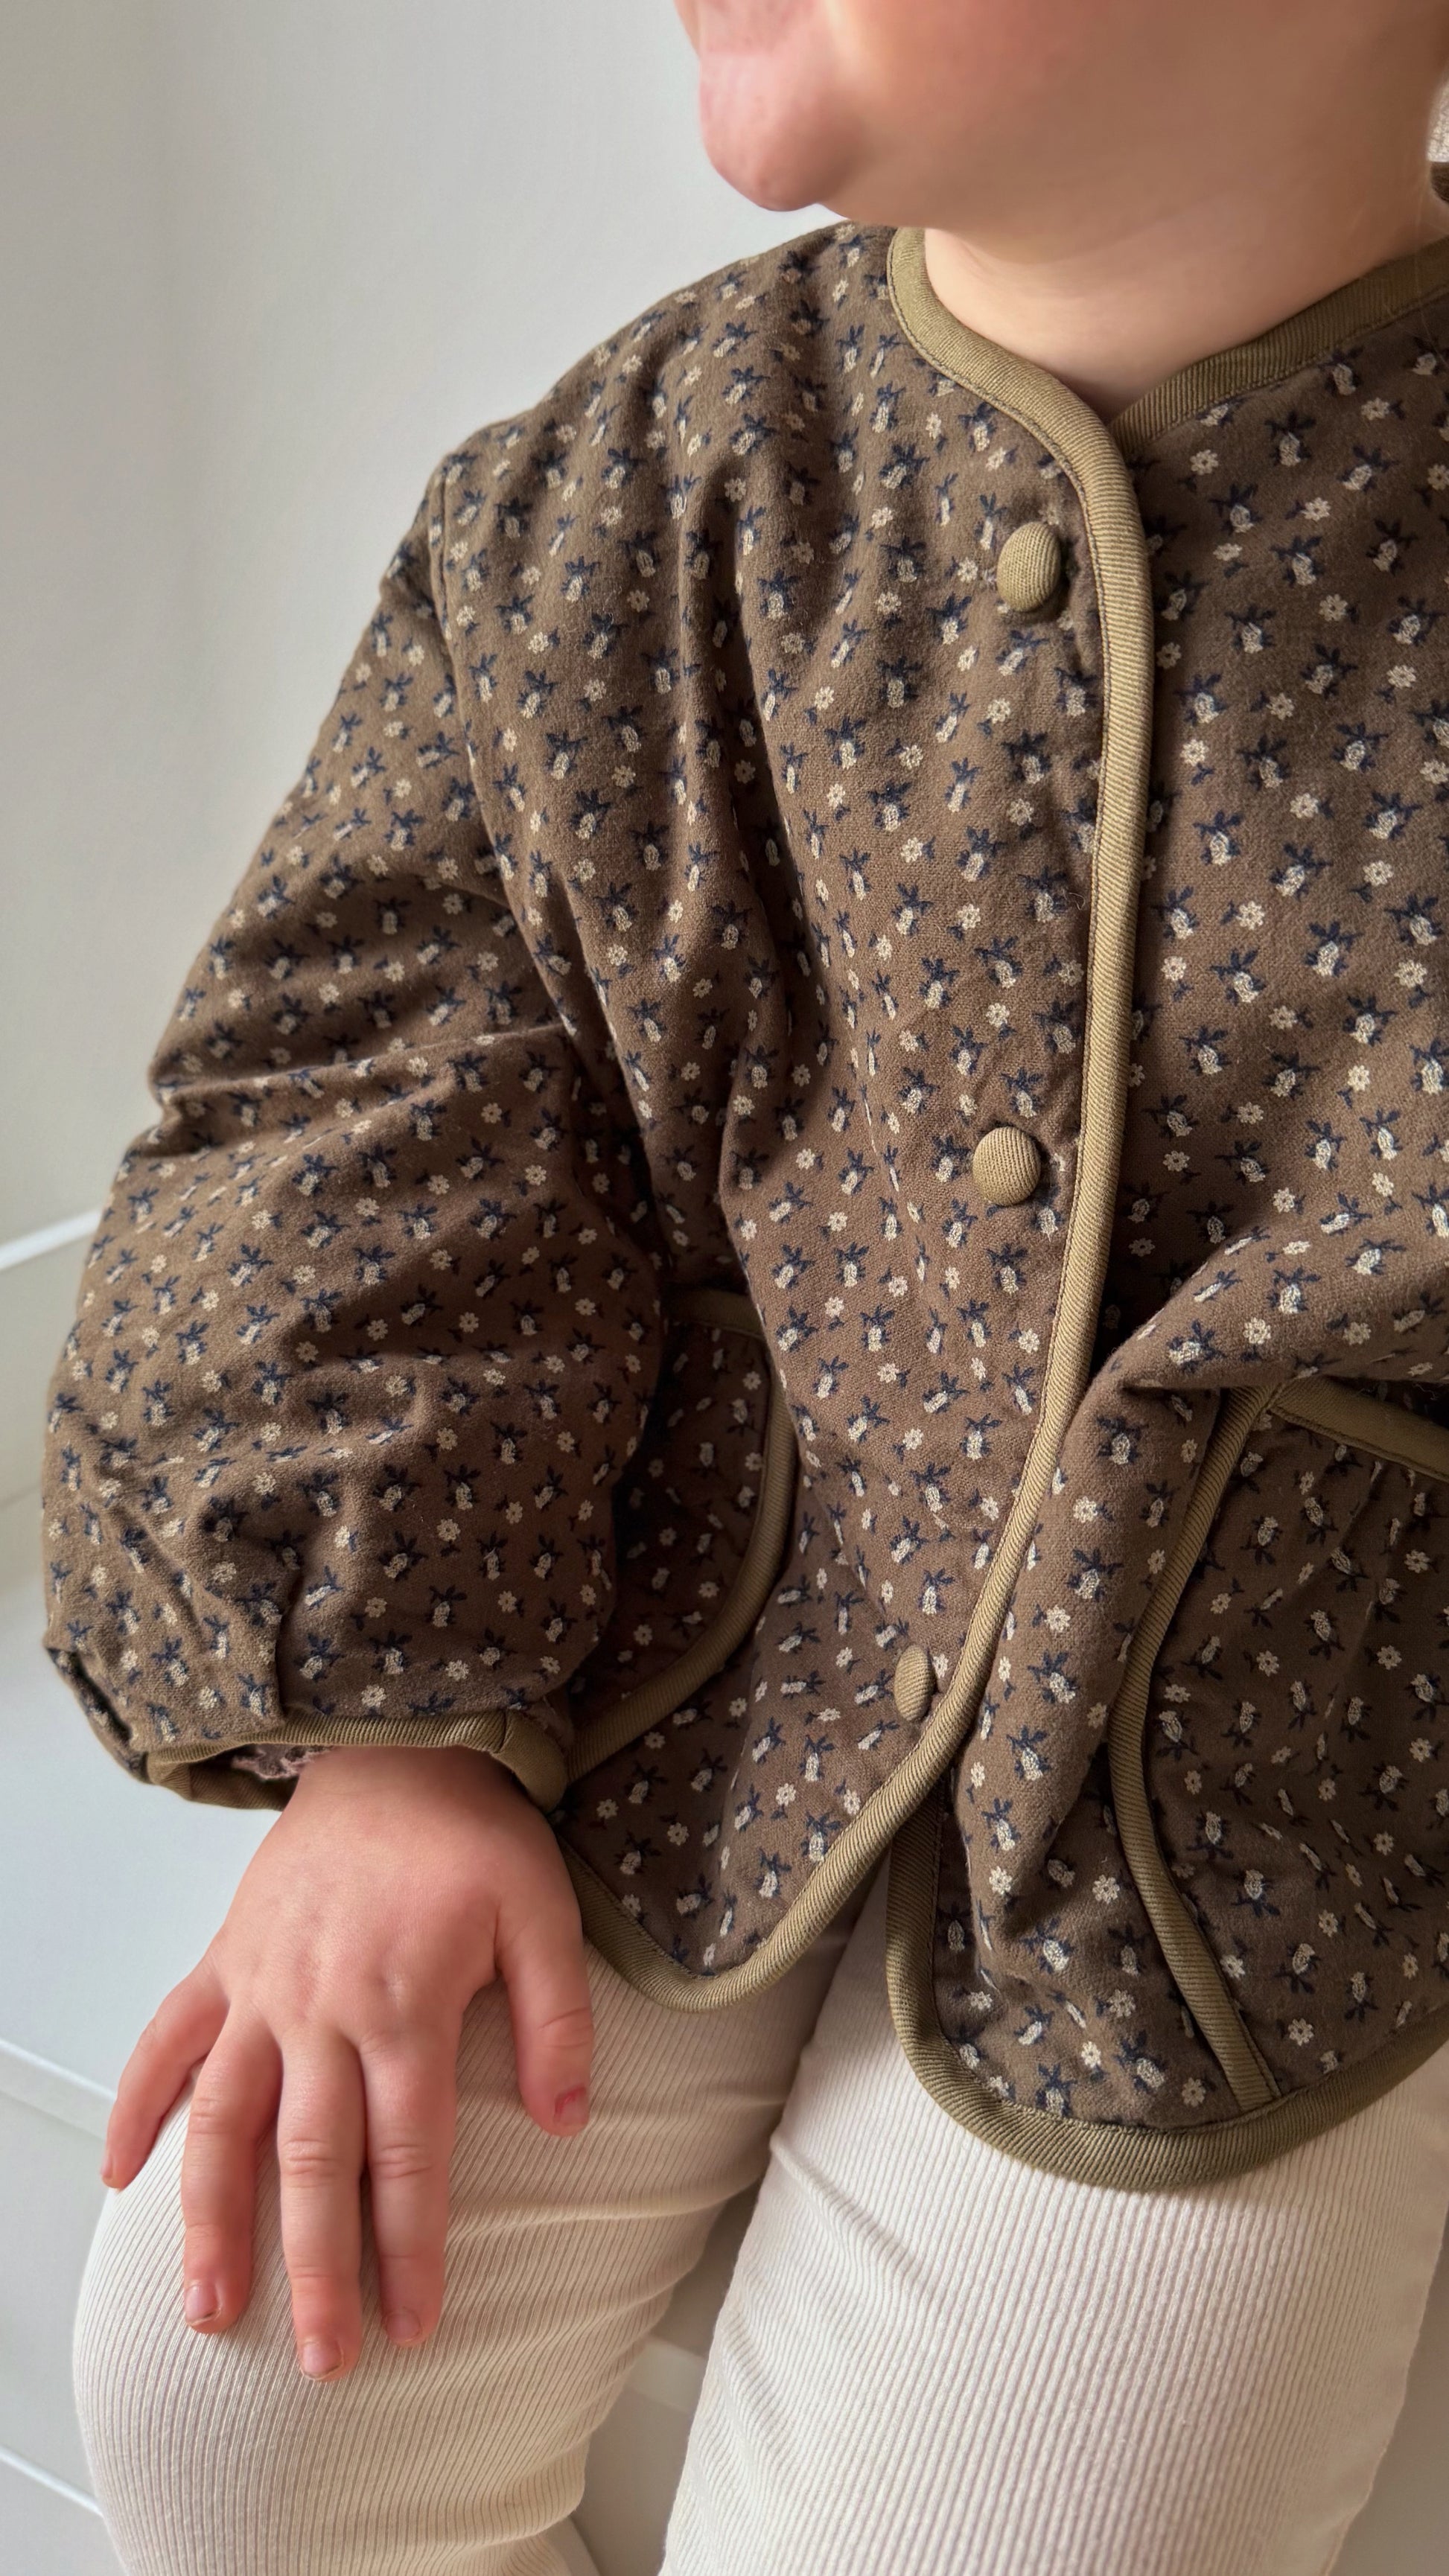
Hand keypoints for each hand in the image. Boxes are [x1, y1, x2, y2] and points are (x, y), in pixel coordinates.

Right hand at [99, 1744, 592, 2379]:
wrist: (394, 1748)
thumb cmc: (473, 1835)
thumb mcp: (544, 1910)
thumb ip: (557, 2020)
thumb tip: (568, 2123)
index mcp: (403, 2005)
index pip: (408, 2155)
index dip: (411, 2248)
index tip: (413, 2327)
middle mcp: (320, 2009)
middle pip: (313, 2162)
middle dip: (315, 2271)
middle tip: (320, 2362)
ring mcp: (260, 1988)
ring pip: (222, 2123)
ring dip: (210, 2220)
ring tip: (208, 2308)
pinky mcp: (223, 1962)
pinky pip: (165, 2042)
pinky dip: (137, 2108)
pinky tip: (121, 2179)